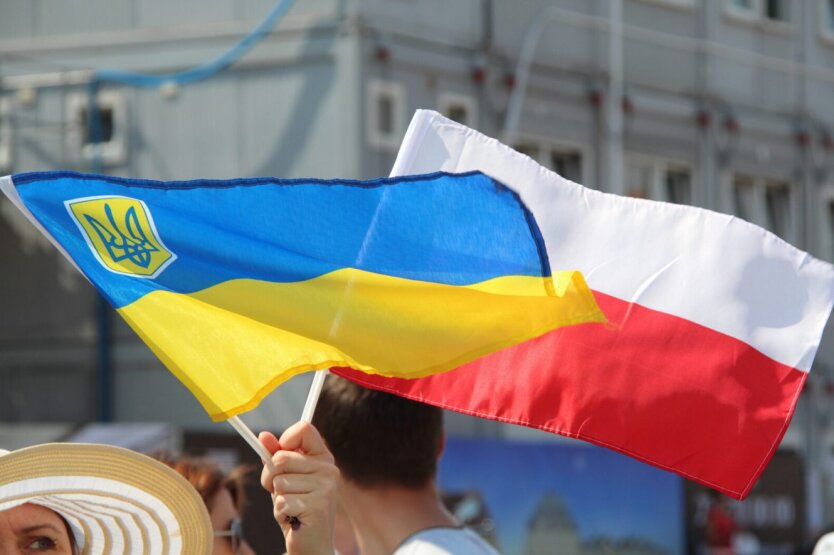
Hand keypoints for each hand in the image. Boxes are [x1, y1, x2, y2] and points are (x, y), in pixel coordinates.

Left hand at [260, 422, 338, 554]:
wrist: (311, 544)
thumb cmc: (296, 508)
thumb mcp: (283, 479)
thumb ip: (274, 457)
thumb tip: (263, 436)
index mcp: (322, 457)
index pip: (304, 429)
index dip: (285, 439)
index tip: (278, 455)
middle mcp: (328, 468)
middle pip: (281, 457)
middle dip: (270, 477)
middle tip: (281, 492)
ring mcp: (326, 486)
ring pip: (279, 482)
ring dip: (277, 498)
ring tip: (291, 507)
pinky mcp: (319, 505)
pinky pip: (281, 501)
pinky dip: (281, 513)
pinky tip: (294, 518)